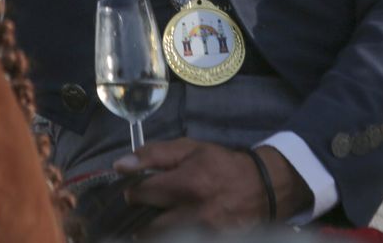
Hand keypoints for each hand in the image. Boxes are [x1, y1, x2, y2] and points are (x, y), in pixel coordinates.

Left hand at [113, 137, 312, 233]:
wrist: (263, 187)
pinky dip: (174, 237)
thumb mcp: (190, 149)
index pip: (141, 194)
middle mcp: (193, 213)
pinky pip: (181, 241)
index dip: (134, 191)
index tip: (138, 190)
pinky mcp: (211, 242)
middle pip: (147, 227)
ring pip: (162, 239)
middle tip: (148, 208)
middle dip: (143, 217)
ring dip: (154, 233)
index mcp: (187, 184)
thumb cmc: (222, 165)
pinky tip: (174, 229)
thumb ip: (154, 154)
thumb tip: (119, 166)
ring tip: (158, 222)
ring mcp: (203, 233)